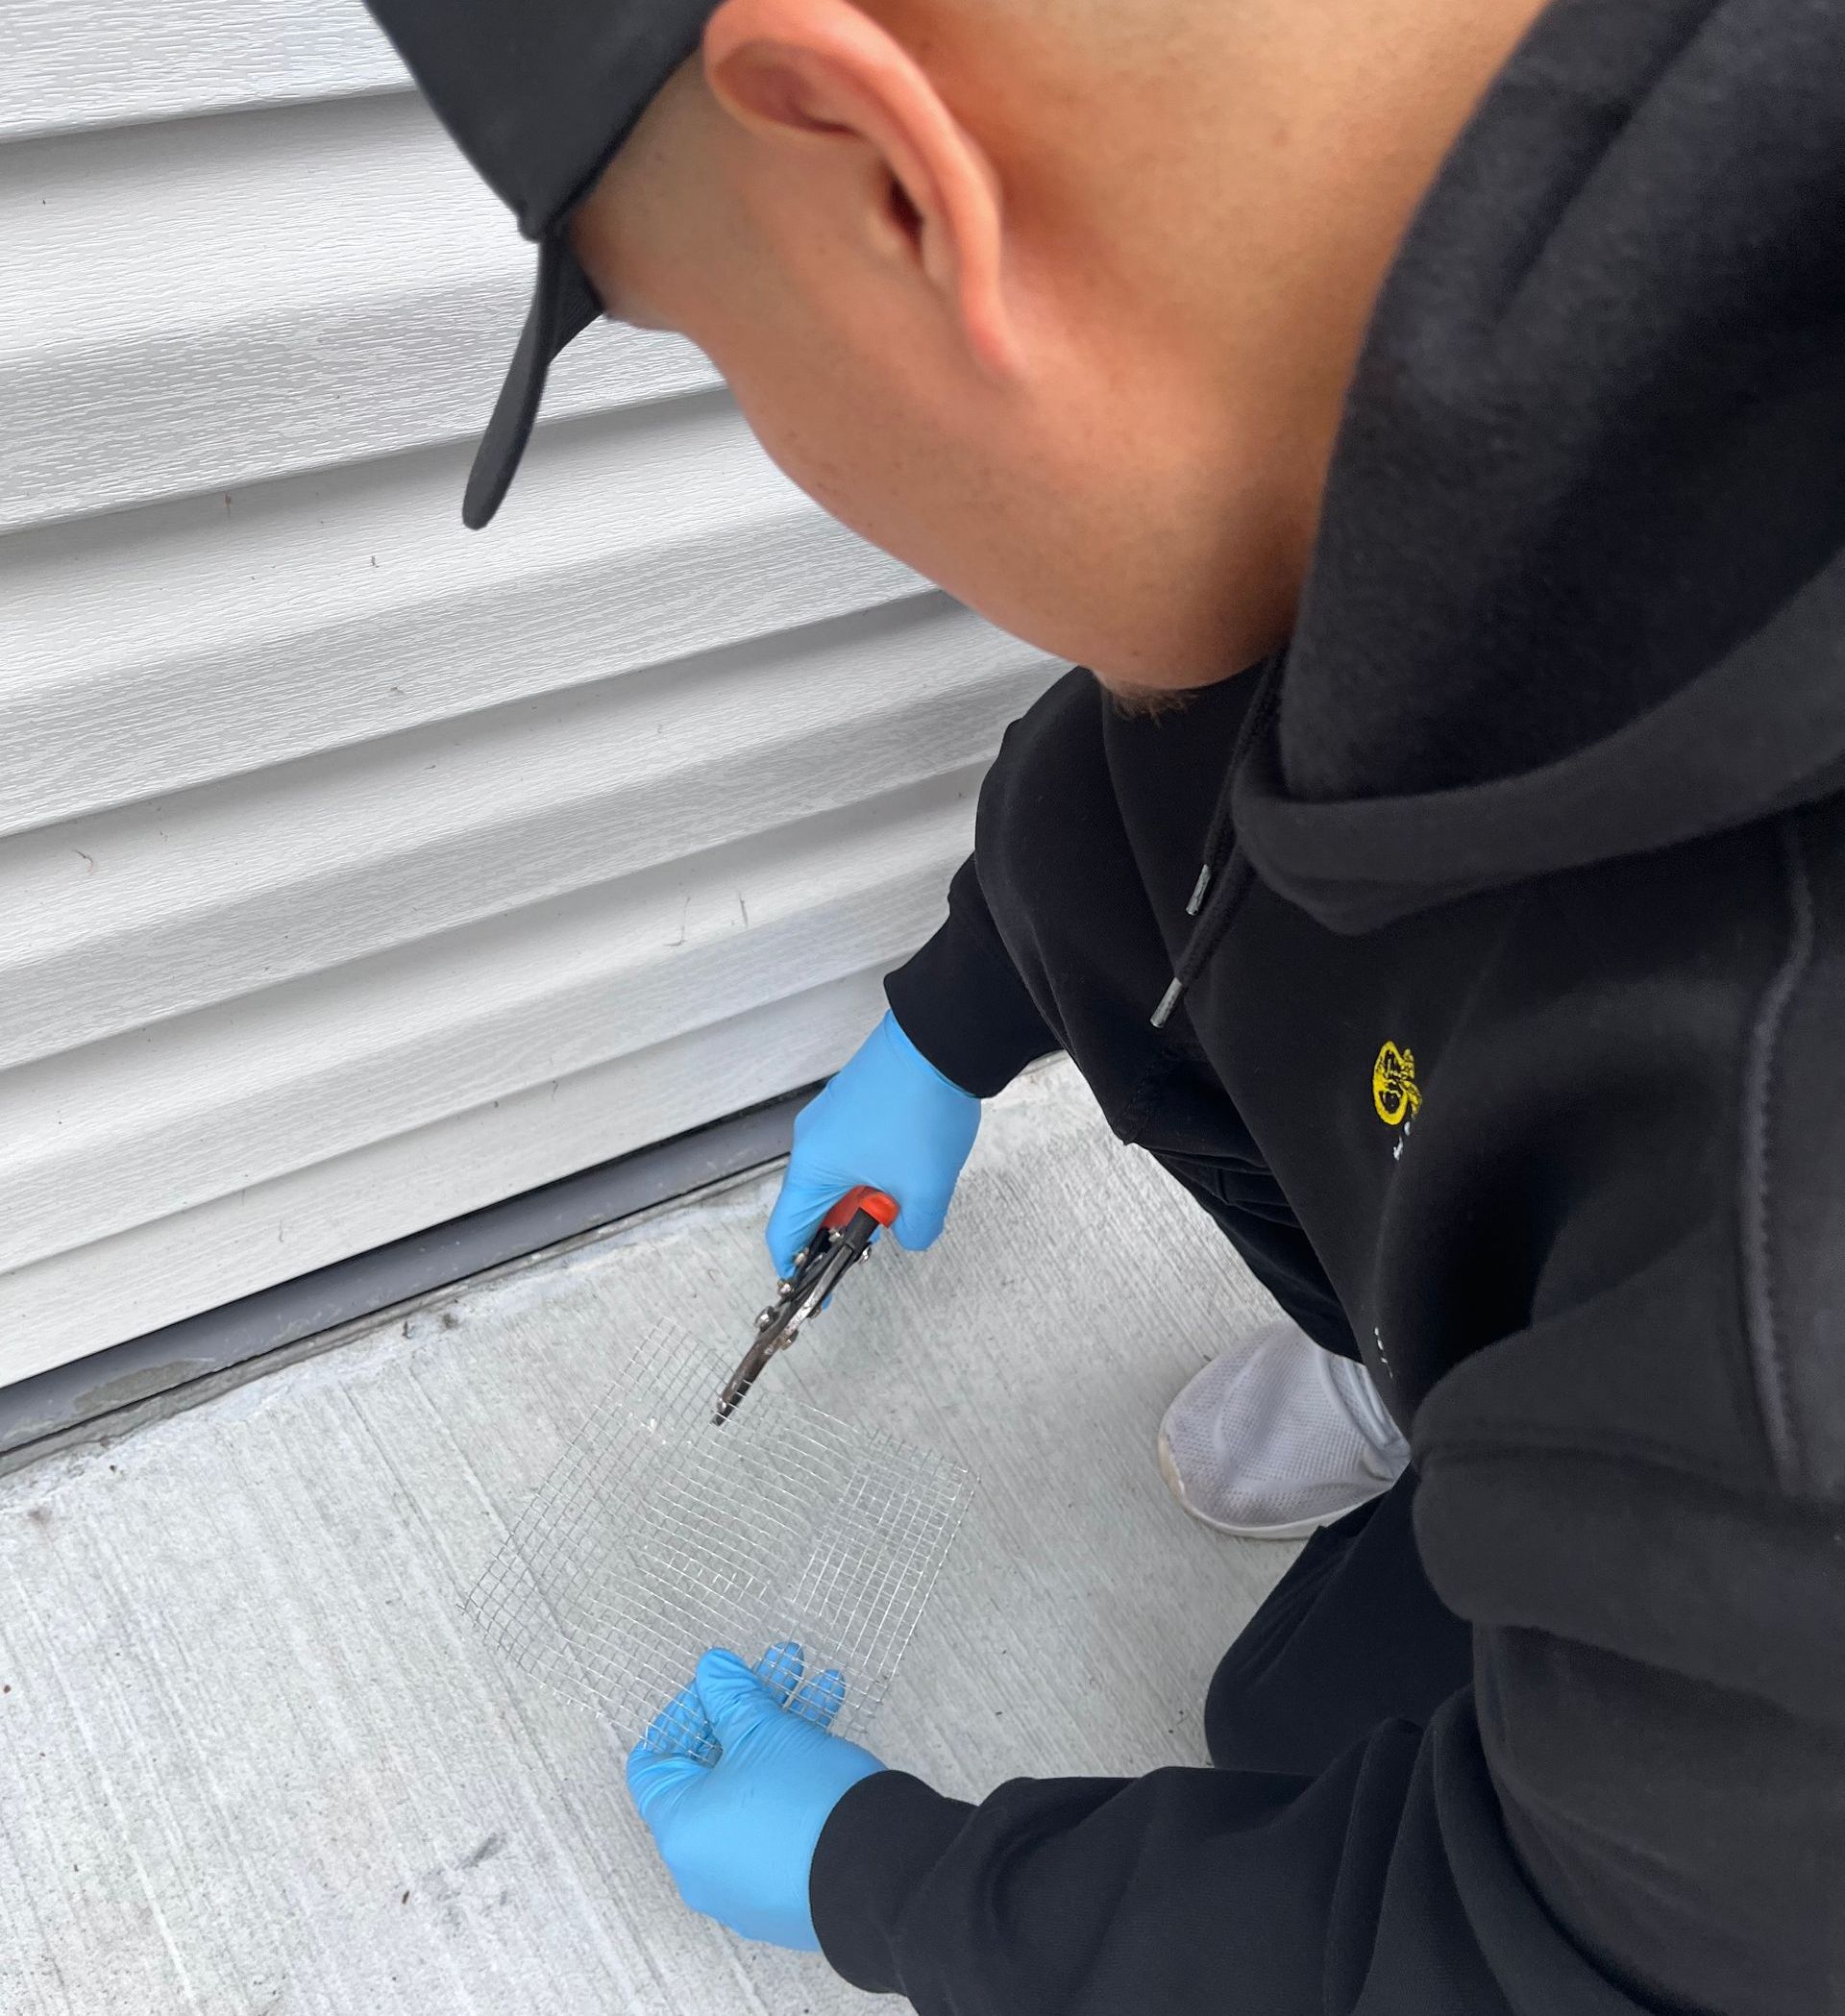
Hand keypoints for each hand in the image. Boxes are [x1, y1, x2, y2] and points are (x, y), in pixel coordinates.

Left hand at [627, 1643, 886, 1949]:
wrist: (878, 1874)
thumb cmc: (803, 1801)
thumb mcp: (764, 1732)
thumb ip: (730, 1696)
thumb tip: (711, 1669)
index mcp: (680, 1830)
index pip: (655, 1764)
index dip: (685, 1713)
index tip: (723, 1684)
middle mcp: (703, 1866)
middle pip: (713, 1769)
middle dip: (750, 1709)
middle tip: (783, 1667)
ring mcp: (746, 1885)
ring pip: (753, 1790)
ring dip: (783, 1732)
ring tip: (824, 1686)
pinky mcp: (787, 1891)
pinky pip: (778, 1822)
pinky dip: (796, 1776)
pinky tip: (833, 1727)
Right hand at [766, 1010, 981, 1277]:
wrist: (941, 1038)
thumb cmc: (919, 1110)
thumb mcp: (924, 1188)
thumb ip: (914, 1229)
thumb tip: (909, 1234)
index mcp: (812, 1167)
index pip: (785, 1232)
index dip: (796, 1270)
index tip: (813, 1293)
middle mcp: (812, 1140)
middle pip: (812, 1205)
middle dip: (841, 1232)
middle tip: (872, 1249)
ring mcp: (831, 1117)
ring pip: (837, 1177)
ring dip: (862, 1200)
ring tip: (901, 1209)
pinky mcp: (854, 1101)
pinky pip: (852, 1151)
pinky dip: (870, 1173)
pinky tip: (906, 1175)